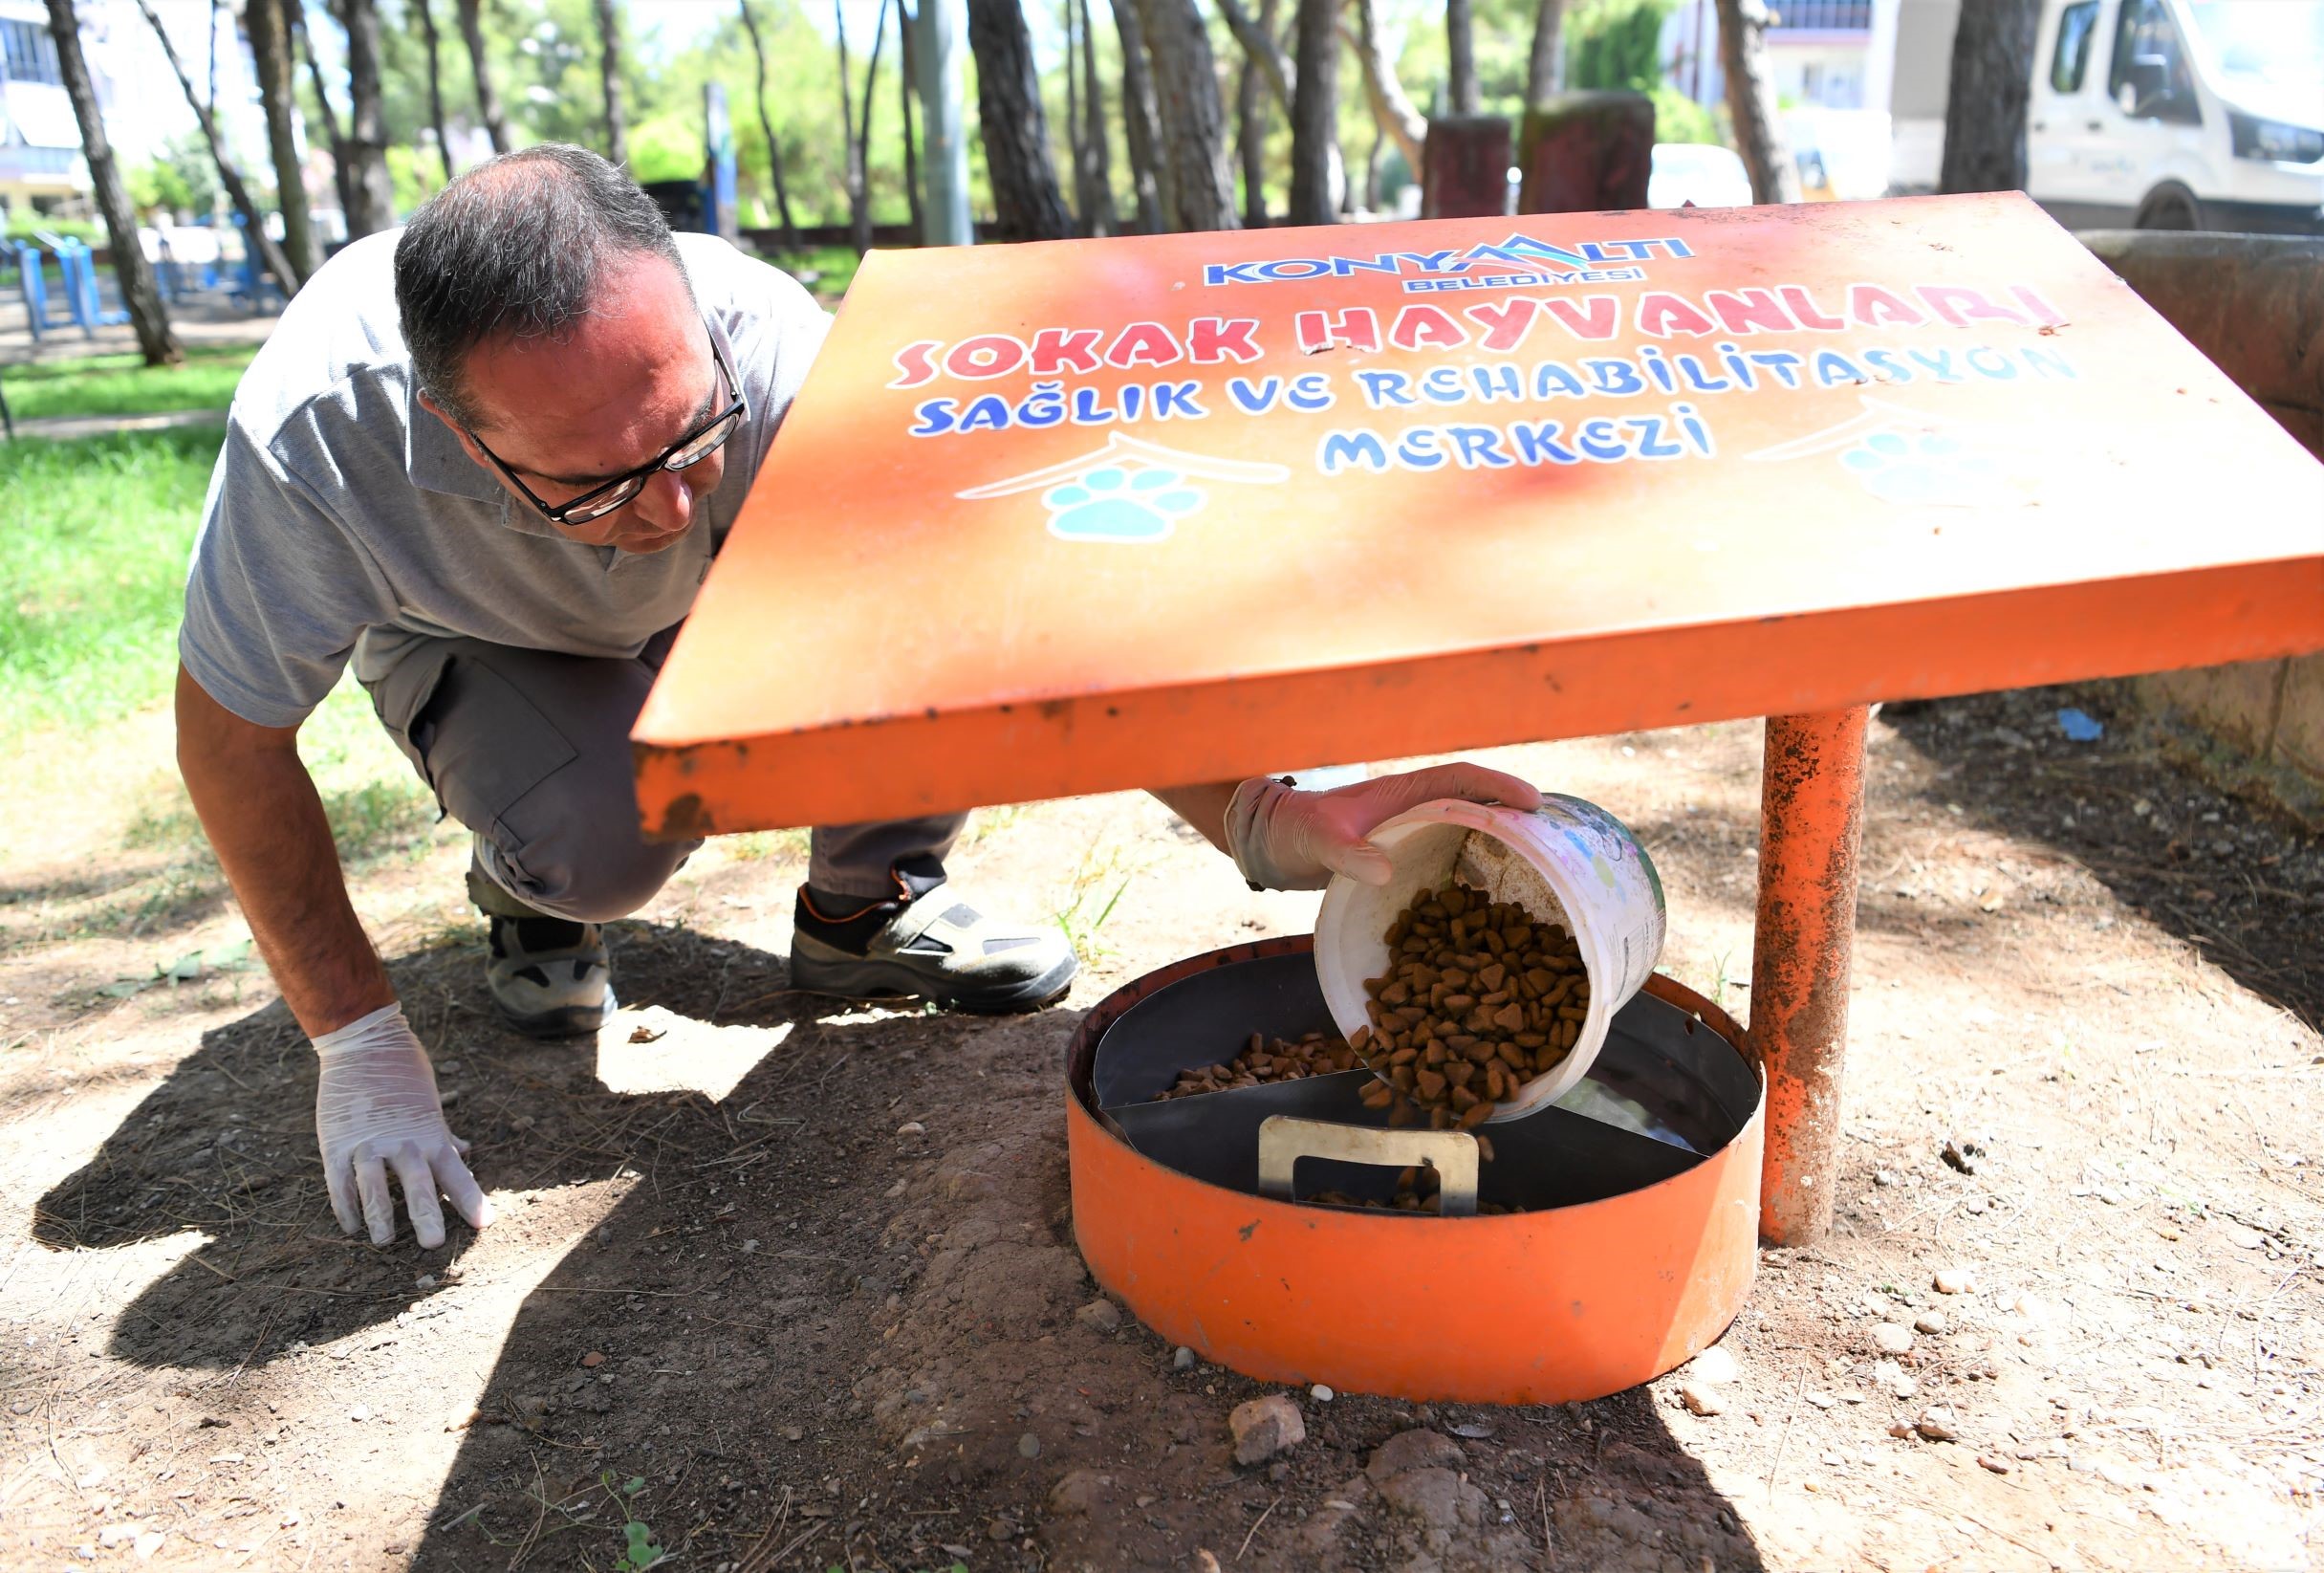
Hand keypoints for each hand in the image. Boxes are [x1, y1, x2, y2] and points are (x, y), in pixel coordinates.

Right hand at [313, 1004, 491, 1247]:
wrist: (365, 1043)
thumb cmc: (405, 1072)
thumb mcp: (431, 1104)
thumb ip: (444, 1135)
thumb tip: (465, 1153)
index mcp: (431, 1135)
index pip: (456, 1173)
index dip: (470, 1199)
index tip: (484, 1223)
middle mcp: (403, 1142)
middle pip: (418, 1185)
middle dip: (426, 1215)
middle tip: (433, 1245)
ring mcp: (367, 1144)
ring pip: (374, 1188)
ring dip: (380, 1217)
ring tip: (384, 1242)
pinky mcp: (336, 1144)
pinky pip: (339, 1183)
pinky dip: (346, 1206)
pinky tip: (352, 1227)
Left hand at [1224, 763, 1543, 890]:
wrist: (1272, 840)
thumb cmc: (1294, 830)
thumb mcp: (1318, 840)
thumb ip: (1348, 854)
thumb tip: (1383, 872)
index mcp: (1402, 793)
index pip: (1461, 779)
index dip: (1497, 786)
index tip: (1532, 803)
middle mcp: (1413, 808)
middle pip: (1475, 801)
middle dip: (1513, 813)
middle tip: (1554, 837)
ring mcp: (1410, 830)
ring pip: (1466, 827)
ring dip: (1499, 839)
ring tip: (1539, 864)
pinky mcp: (1403, 853)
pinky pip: (1448, 853)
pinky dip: (1473, 864)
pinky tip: (1491, 894)